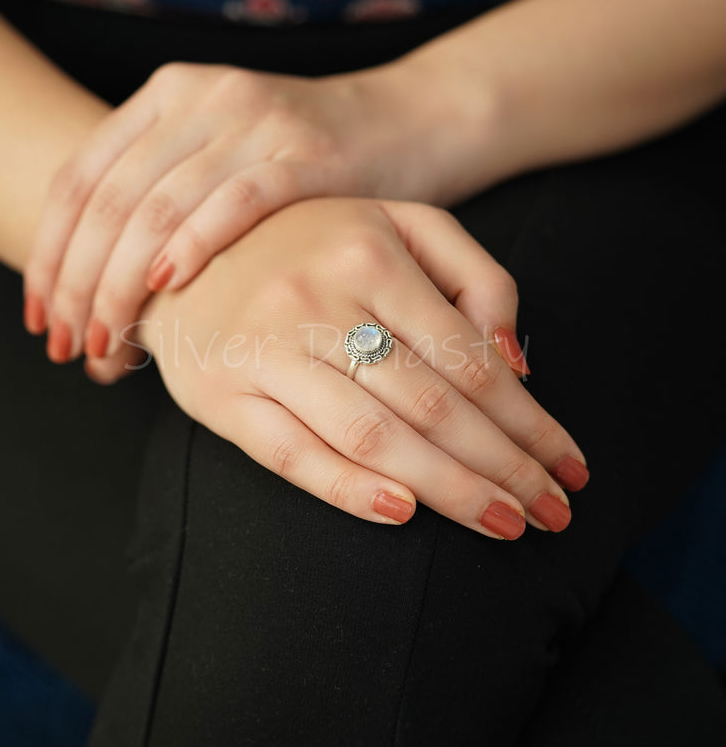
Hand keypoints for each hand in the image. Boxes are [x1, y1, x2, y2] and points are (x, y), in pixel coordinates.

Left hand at [23, 61, 469, 362]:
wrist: (401, 126)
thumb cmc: (303, 166)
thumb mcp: (221, 164)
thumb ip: (163, 205)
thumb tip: (99, 295)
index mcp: (164, 99)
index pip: (77, 182)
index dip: (47, 256)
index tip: (40, 319)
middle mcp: (200, 101)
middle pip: (109, 201)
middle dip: (77, 285)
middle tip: (70, 347)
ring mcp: (252, 122)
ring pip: (159, 208)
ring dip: (120, 287)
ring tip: (106, 345)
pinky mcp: (305, 155)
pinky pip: (235, 203)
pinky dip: (194, 247)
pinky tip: (164, 290)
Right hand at [88, 198, 587, 538]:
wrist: (177, 252)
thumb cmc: (301, 243)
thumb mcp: (393, 224)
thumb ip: (470, 273)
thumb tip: (515, 358)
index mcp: (370, 254)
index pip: (469, 357)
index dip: (528, 419)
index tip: (569, 464)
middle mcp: (318, 301)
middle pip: (432, 403)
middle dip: (504, 465)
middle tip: (552, 511)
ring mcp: (266, 351)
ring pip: (372, 434)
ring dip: (448, 488)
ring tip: (503, 522)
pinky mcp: (224, 395)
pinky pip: (292, 453)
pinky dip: (349, 488)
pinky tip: (404, 514)